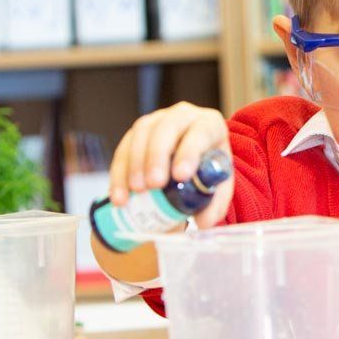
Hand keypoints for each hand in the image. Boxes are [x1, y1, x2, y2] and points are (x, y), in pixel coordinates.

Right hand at [107, 101, 232, 228]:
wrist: (194, 161)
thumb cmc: (209, 170)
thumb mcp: (219, 186)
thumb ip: (215, 204)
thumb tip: (203, 222)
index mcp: (210, 124)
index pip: (201, 131)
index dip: (189, 151)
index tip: (180, 176)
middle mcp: (183, 115)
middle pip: (167, 127)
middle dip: (158, 156)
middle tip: (154, 185)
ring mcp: (157, 120)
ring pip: (142, 133)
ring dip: (135, 163)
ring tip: (136, 191)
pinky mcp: (136, 132)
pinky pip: (124, 148)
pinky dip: (120, 173)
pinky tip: (120, 196)